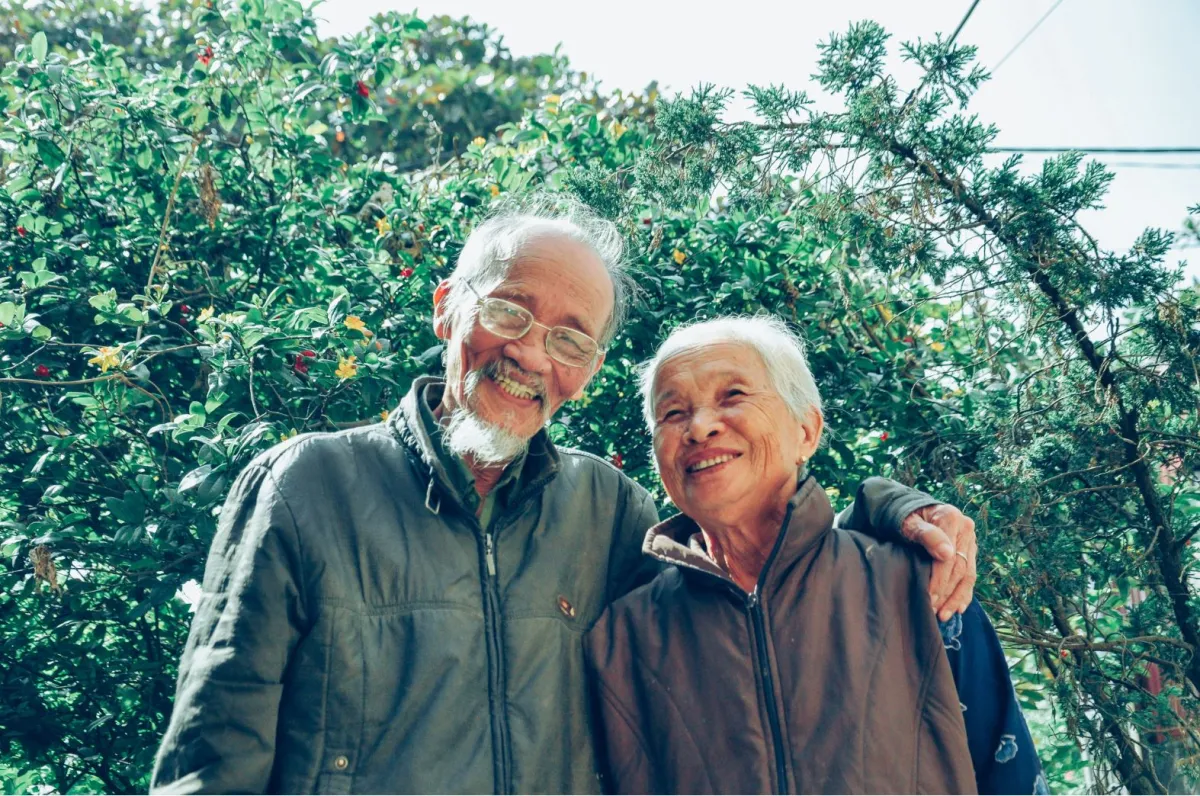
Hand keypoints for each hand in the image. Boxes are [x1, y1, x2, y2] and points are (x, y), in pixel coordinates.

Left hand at [901, 503, 976, 620]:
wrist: (910, 508)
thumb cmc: (904, 516)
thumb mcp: (908, 522)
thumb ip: (925, 534)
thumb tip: (946, 553)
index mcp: (951, 518)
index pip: (949, 557)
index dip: (939, 580)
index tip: (928, 598)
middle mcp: (965, 528)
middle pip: (959, 568)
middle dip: (946, 593)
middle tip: (933, 610)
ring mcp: (969, 540)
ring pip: (967, 574)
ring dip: (956, 597)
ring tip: (944, 615)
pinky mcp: (969, 550)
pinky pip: (970, 575)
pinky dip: (964, 593)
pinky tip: (958, 608)